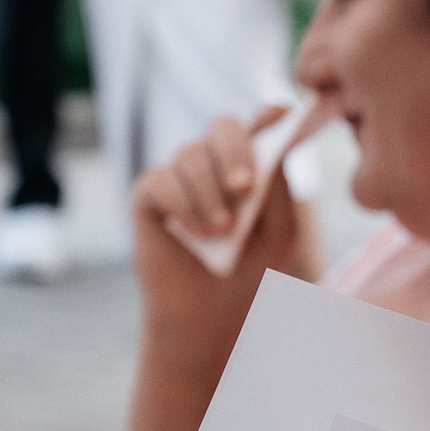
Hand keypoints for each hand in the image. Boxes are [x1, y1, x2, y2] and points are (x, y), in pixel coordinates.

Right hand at [131, 104, 301, 319]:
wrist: (212, 314)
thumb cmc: (250, 271)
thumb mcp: (279, 232)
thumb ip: (278, 189)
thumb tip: (273, 146)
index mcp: (252, 167)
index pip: (260, 126)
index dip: (269, 116)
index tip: (279, 116)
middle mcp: (214, 164)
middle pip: (223, 127)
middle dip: (235, 151)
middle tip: (244, 188)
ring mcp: (180, 176)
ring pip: (190, 154)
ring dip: (210, 193)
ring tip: (222, 232)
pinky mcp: (149, 196)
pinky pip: (162, 180)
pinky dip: (185, 206)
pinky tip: (199, 234)